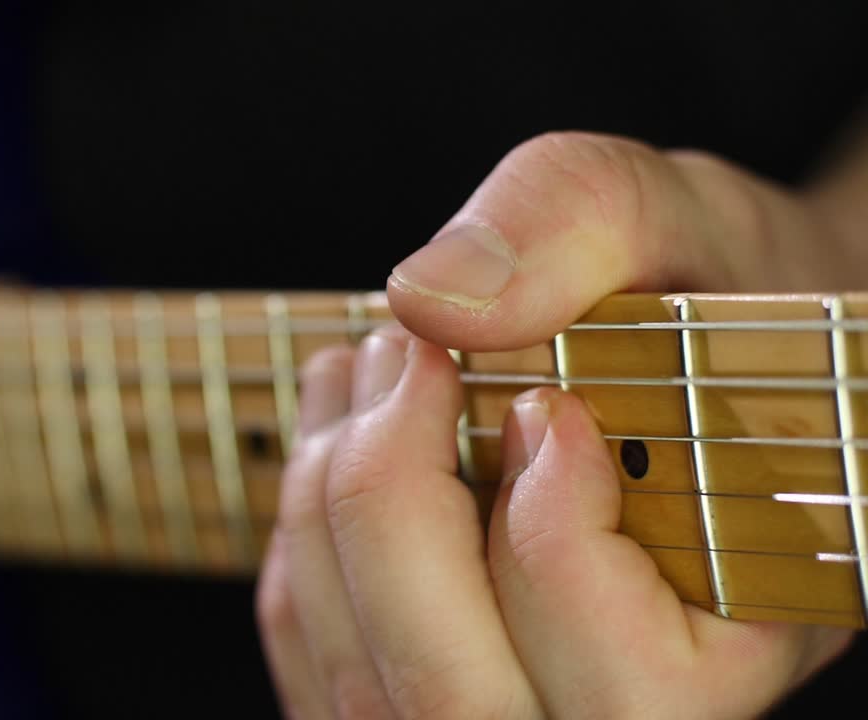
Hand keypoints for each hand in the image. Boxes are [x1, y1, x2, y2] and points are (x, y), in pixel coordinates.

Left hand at [257, 131, 864, 717]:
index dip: (553, 536)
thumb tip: (432, 298)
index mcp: (738, 646)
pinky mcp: (410, 693)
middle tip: (402, 356)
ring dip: (327, 503)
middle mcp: (616, 718)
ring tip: (364, 373)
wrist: (682, 349)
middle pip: (456, 698)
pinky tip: (341, 432)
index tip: (540, 403)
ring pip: (368, 689)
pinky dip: (302, 537)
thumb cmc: (704, 292)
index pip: (629, 680)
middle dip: (391, 500)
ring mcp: (505, 715)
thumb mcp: (675, 218)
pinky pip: (315, 657)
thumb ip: (577, 226)